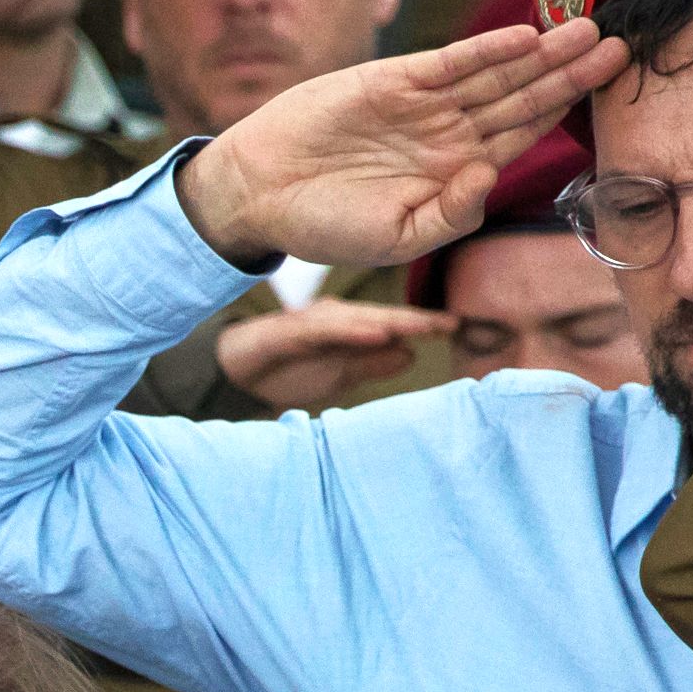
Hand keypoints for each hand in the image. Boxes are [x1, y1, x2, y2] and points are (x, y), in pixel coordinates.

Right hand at [177, 17, 628, 269]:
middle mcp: (449, 133)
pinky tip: (525, 38)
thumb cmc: (324, 225)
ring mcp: (425, 104)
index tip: (609, 93)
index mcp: (457, 173)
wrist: (261, 192)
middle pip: (522, 98)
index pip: (523, 137)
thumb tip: (490, 177)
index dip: (564, 113)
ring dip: (542, 53)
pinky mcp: (396, 81)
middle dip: (571, 73)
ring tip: (589, 31)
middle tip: (622, 47)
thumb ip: (449, 215)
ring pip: (496, 74)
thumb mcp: (395, 239)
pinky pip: (452, 64)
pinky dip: (487, 51)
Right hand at [216, 297, 454, 409]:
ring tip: (423, 326)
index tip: (459, 326)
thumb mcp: (336, 374)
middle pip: (382, 317)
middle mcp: (336, 318)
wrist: (234, 371)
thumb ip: (370, 363)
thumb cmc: (286, 370)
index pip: (392, 326)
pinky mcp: (290, 330)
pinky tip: (374, 333)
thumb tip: (410, 353)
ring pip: (358, 319)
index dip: (424, 325)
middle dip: (417, 320)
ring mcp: (313, 322)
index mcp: (349, 329)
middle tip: (451, 323)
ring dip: (391, 322)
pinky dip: (351, 331)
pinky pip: (325, 330)